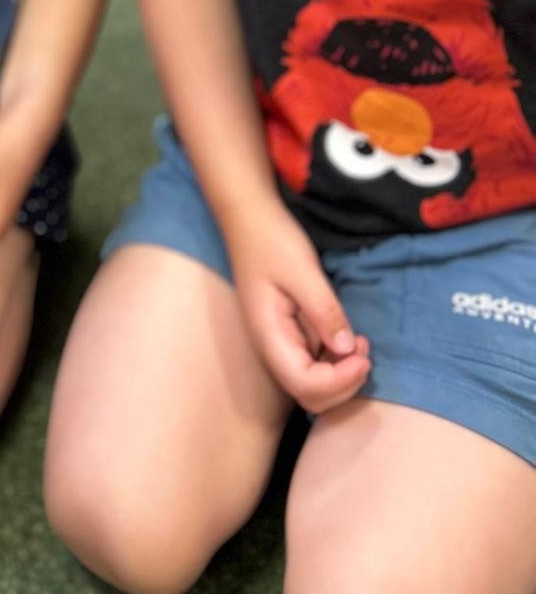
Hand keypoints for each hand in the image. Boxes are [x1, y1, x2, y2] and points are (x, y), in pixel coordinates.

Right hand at [227, 200, 370, 413]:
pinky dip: (335, 361)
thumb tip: (346, 349)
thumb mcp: (302, 271)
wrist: (249, 218)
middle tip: (363, 352)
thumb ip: (324, 311)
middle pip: (309, 395)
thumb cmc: (272, 241)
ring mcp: (279, 341)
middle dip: (343, 384)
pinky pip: (313, 363)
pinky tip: (347, 337)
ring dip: (342, 374)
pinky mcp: (288, 331)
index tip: (363, 355)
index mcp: (269, 336)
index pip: (306, 385)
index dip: (340, 381)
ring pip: (313, 383)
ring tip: (359, 343)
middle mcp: (272, 347)